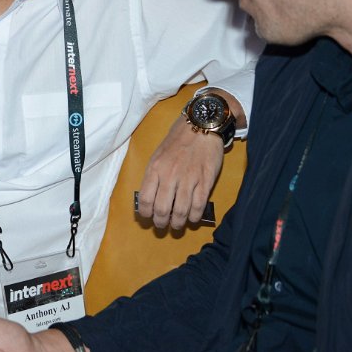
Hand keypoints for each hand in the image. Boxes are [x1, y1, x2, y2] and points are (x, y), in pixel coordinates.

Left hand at [137, 115, 223, 229]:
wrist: (201, 126)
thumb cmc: (177, 141)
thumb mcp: (158, 155)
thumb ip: (154, 175)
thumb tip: (149, 198)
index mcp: (155, 168)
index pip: (145, 199)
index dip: (145, 214)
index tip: (147, 218)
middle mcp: (170, 175)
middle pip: (162, 209)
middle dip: (161, 223)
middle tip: (162, 225)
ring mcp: (189, 179)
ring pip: (180, 211)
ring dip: (177, 223)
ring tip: (177, 225)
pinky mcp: (205, 181)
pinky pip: (199, 205)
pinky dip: (194, 217)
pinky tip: (192, 218)